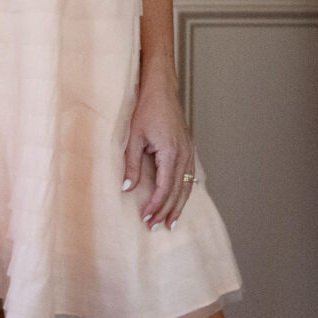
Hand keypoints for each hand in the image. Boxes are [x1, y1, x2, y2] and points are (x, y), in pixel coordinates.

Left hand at [122, 87, 196, 227]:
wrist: (161, 90)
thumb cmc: (146, 109)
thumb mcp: (133, 137)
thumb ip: (131, 164)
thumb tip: (127, 188)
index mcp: (171, 152)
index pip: (165, 188)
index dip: (155, 206)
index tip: (146, 218)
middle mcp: (184, 155)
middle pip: (178, 192)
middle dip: (167, 212)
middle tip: (156, 227)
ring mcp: (190, 152)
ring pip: (187, 187)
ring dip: (178, 206)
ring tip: (170, 223)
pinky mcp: (189, 150)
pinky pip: (190, 177)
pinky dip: (184, 192)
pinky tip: (179, 201)